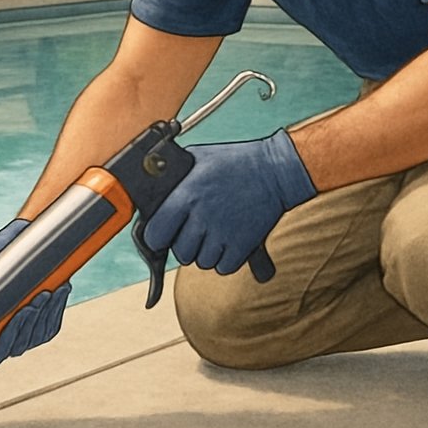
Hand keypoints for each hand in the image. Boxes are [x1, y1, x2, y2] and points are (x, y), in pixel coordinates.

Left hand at [141, 129, 316, 275]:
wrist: (275, 170)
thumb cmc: (234, 161)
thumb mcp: (197, 159)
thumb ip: (172, 178)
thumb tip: (152, 193)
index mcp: (186, 195)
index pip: (155, 234)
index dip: (158, 236)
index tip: (164, 232)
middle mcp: (202, 217)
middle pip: (180, 253)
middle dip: (185, 244)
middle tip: (197, 228)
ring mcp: (223, 234)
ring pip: (201, 262)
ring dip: (206, 252)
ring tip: (216, 230)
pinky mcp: (243, 246)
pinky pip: (223, 268)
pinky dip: (225, 259)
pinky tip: (230, 239)